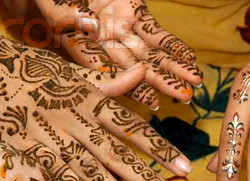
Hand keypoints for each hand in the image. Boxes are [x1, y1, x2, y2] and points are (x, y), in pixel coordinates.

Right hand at [0, 33, 192, 180]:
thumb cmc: (39, 75)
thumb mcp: (76, 76)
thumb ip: (112, 83)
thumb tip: (143, 70)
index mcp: (93, 101)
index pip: (135, 129)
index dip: (162, 149)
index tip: (186, 169)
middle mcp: (78, 119)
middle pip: (118, 153)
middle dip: (148, 179)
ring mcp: (53, 133)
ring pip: (90, 168)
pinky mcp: (30, 145)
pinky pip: (55, 170)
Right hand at [7, 0, 201, 107]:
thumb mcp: (53, 3)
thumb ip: (67, 15)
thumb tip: (89, 25)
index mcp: (80, 48)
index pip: (108, 73)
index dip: (129, 87)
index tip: (152, 101)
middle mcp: (104, 45)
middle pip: (136, 68)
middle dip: (161, 82)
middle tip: (185, 97)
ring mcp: (120, 31)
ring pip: (151, 53)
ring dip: (175, 67)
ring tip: (196, 81)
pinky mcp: (134, 15)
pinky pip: (156, 34)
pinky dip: (173, 45)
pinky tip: (191, 58)